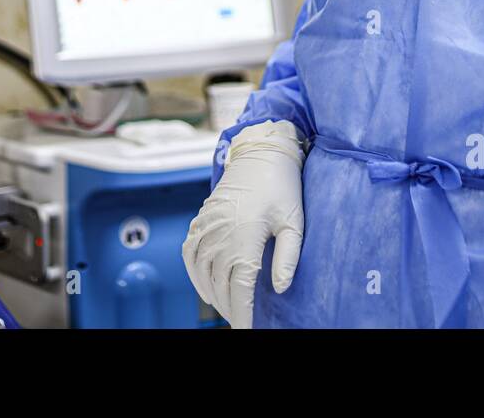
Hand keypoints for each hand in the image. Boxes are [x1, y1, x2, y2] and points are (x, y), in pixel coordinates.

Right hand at [182, 120, 304, 328]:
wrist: (260, 153)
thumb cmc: (282, 187)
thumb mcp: (294, 222)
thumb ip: (288, 257)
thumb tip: (281, 289)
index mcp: (245, 236)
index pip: (240, 287)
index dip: (243, 314)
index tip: (247, 331)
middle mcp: (221, 233)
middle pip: (219, 284)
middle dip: (230, 308)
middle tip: (242, 321)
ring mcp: (206, 226)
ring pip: (201, 272)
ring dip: (212, 294)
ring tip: (227, 309)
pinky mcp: (200, 220)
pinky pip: (190, 254)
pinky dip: (194, 274)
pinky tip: (205, 286)